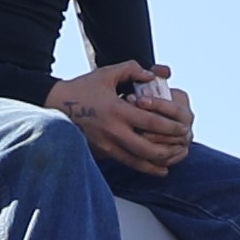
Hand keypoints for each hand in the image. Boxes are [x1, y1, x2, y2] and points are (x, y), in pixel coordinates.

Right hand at [52, 64, 188, 170]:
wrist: (55, 105)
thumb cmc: (83, 88)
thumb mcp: (107, 73)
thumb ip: (132, 70)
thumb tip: (152, 76)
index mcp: (117, 110)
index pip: (151, 122)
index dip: (171, 126)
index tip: (183, 127)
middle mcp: (113, 131)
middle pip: (148, 148)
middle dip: (169, 149)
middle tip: (182, 146)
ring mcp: (106, 145)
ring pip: (137, 162)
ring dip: (158, 164)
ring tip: (171, 162)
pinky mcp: (101, 154)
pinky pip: (126, 163)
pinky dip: (144, 168)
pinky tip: (157, 169)